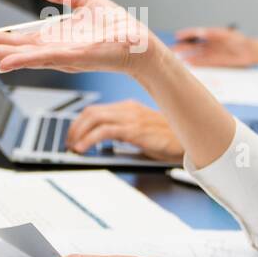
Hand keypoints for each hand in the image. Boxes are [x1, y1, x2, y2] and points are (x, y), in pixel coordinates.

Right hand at [0, 0, 159, 76]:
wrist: (139, 43)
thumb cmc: (115, 27)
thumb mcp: (82, 0)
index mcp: (49, 38)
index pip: (12, 39)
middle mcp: (50, 50)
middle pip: (9, 48)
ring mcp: (61, 56)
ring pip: (21, 56)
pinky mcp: (75, 57)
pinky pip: (45, 59)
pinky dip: (24, 61)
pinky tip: (5, 63)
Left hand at [67, 100, 182, 160]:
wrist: (189, 139)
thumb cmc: (170, 138)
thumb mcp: (144, 131)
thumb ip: (126, 132)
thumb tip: (104, 143)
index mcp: (129, 107)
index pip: (96, 109)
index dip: (79, 122)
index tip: (72, 134)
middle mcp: (128, 109)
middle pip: (91, 112)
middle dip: (74, 127)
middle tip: (68, 142)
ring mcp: (131, 118)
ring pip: (94, 119)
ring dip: (78, 133)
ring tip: (73, 147)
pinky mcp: (134, 130)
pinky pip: (104, 132)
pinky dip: (89, 140)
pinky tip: (83, 149)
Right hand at [173, 27, 257, 66]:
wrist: (250, 51)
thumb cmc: (239, 40)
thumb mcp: (226, 35)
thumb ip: (213, 33)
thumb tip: (200, 32)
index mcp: (212, 34)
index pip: (196, 33)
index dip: (186, 34)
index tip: (178, 35)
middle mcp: (210, 43)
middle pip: (193, 44)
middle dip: (183, 46)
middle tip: (172, 49)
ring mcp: (212, 52)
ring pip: (196, 53)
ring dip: (187, 55)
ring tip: (178, 58)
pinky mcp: (215, 61)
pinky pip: (203, 61)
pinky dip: (196, 62)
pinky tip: (189, 63)